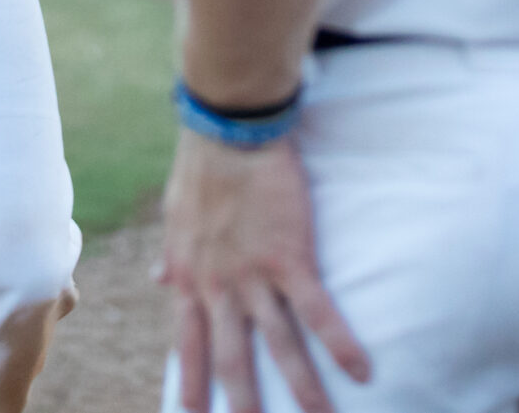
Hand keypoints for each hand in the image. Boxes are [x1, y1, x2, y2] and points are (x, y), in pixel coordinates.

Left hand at [157, 131, 369, 412]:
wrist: (229, 132)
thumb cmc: (204, 167)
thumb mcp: (176, 216)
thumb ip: (172, 254)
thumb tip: (158, 277)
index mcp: (191, 276)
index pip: (188, 340)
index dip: (192, 378)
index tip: (193, 411)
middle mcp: (220, 285)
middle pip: (231, 356)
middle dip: (243, 400)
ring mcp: (255, 275)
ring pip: (278, 345)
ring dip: (300, 387)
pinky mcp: (291, 258)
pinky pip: (318, 311)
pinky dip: (339, 343)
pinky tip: (360, 370)